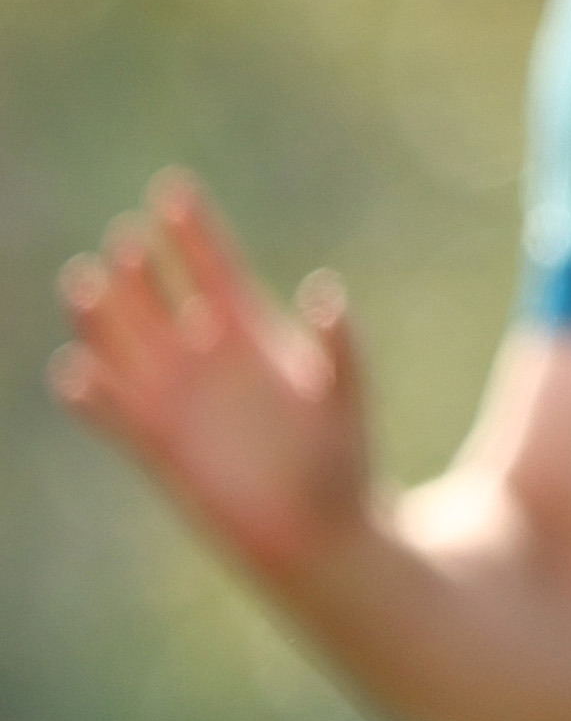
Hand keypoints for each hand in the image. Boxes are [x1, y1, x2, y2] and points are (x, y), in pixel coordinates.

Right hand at [47, 172, 376, 576]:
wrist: (319, 531)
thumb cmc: (342, 460)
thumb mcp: (345, 397)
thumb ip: (341, 347)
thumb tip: (328, 292)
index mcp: (252, 334)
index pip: (214, 268)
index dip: (192, 231)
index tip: (171, 189)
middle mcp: (205, 359)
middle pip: (158, 298)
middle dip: (139, 270)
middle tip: (126, 241)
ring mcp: (175, 399)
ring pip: (125, 346)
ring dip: (102, 318)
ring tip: (85, 284)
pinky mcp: (155, 447)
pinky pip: (113, 415)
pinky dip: (93, 395)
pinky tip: (76, 375)